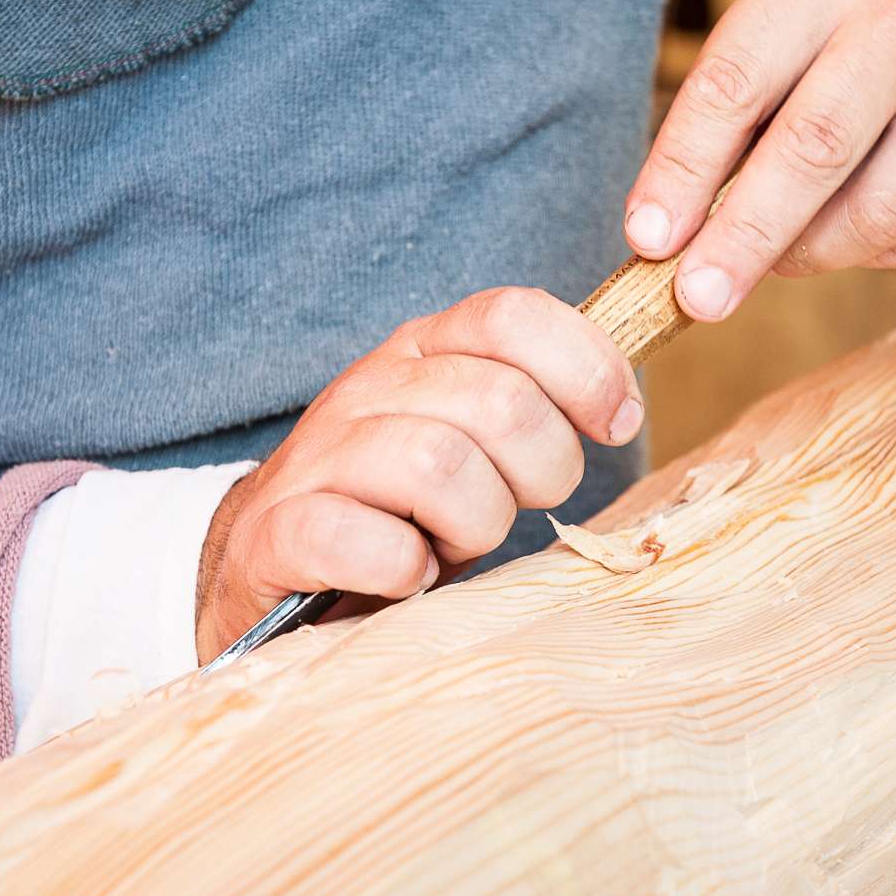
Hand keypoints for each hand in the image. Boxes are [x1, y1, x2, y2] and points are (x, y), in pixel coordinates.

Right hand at [193, 288, 641, 660]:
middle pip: (499, 402)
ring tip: (451, 546)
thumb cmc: (402, 511)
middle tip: (511, 509)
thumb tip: (624, 404)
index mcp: (423, 351)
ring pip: (437, 464)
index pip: (514, 315)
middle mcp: (368, 387)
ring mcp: (316, 456)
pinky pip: (360, 539)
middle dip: (538, 473)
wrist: (271, 570)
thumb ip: (533, 407)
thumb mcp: (474, 442)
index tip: (615, 424)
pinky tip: (404, 579)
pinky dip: (402, 571)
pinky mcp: (277, 532)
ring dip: (472, 526)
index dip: (587, 369)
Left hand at [625, 0, 895, 318]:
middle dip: (745, 236)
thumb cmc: (858, 34)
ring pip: (877, 211)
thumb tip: (670, 235)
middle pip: (813, 147)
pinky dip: (872, 254)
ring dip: (812, 255)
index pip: (737, 79)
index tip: (649, 238)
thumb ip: (731, 117)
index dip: (684, 167)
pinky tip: (857, 231)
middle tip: (698, 297)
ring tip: (783, 255)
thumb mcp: (789, 30)